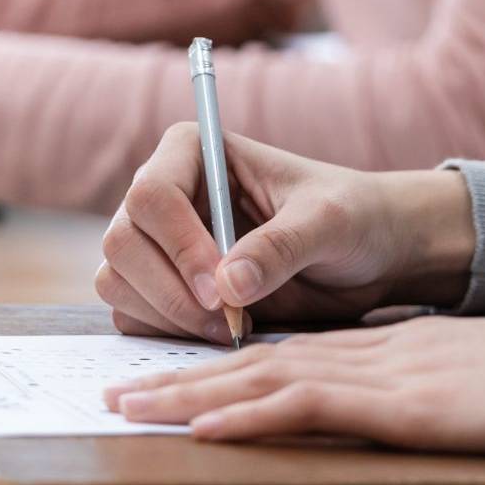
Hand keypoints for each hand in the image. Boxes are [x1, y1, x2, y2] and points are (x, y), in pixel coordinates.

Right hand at [97, 125, 475, 343]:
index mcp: (193, 152)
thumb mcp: (329, 223)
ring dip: (167, 316)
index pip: (151, 194)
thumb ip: (281, 247)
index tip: (223, 290)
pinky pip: (133, 315)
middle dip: (169, 290)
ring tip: (231, 326)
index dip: (180, 247)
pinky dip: (166, 333)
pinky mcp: (162, 287)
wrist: (366, 256)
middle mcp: (165, 194)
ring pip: (118, 281)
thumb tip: (229, 286)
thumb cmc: (352, 217)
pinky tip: (219, 332)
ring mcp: (158, 243)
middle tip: (226, 321)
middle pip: (122, 242)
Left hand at [104, 309, 484, 464]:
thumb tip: (415, 409)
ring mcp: (388, 373)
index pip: (294, 353)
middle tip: (119, 390)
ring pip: (265, 378)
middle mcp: (378, 351)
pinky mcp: (405, 403)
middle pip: (261, 359)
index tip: (177, 379)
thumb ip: (443, 390)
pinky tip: (203, 425)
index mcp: (397, 346)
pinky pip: (307, 407)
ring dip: (190, 393)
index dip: (228, 365)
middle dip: (184, 375)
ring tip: (130, 406)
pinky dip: (248, 415)